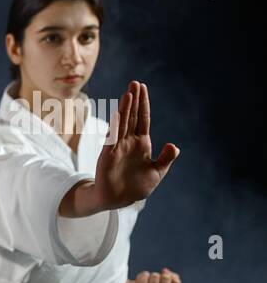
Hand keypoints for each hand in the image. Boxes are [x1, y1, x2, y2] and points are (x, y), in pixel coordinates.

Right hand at [91, 82, 178, 210]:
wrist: (118, 200)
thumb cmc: (136, 187)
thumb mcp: (157, 173)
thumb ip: (166, 159)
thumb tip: (174, 146)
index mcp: (141, 143)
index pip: (143, 119)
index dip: (143, 104)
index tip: (143, 88)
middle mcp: (129, 141)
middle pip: (132, 116)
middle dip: (134, 100)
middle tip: (135, 82)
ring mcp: (118, 146)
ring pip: (123, 123)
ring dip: (126, 108)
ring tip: (128, 93)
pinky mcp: (108, 155)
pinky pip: (112, 138)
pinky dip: (116, 126)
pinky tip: (118, 114)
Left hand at [124, 268, 180, 282]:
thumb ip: (172, 278)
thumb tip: (166, 271)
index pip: (176, 282)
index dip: (170, 277)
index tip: (163, 282)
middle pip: (166, 277)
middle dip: (159, 276)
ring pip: (155, 275)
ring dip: (150, 277)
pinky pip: (145, 275)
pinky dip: (142, 276)